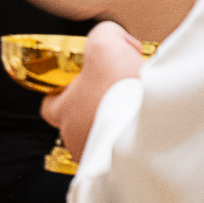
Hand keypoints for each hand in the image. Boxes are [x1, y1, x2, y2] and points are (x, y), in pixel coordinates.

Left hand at [44, 22, 145, 161]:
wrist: (153, 124)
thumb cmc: (121, 89)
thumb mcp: (107, 43)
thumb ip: (103, 34)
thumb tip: (112, 39)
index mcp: (63, 111)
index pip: (50, 104)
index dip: (65, 91)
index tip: (83, 81)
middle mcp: (75, 138)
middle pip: (80, 120)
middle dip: (98, 106)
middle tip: (119, 92)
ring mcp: (97, 157)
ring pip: (103, 137)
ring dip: (116, 125)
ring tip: (137, 109)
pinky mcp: (122, 168)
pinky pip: (123, 153)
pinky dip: (132, 140)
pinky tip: (149, 126)